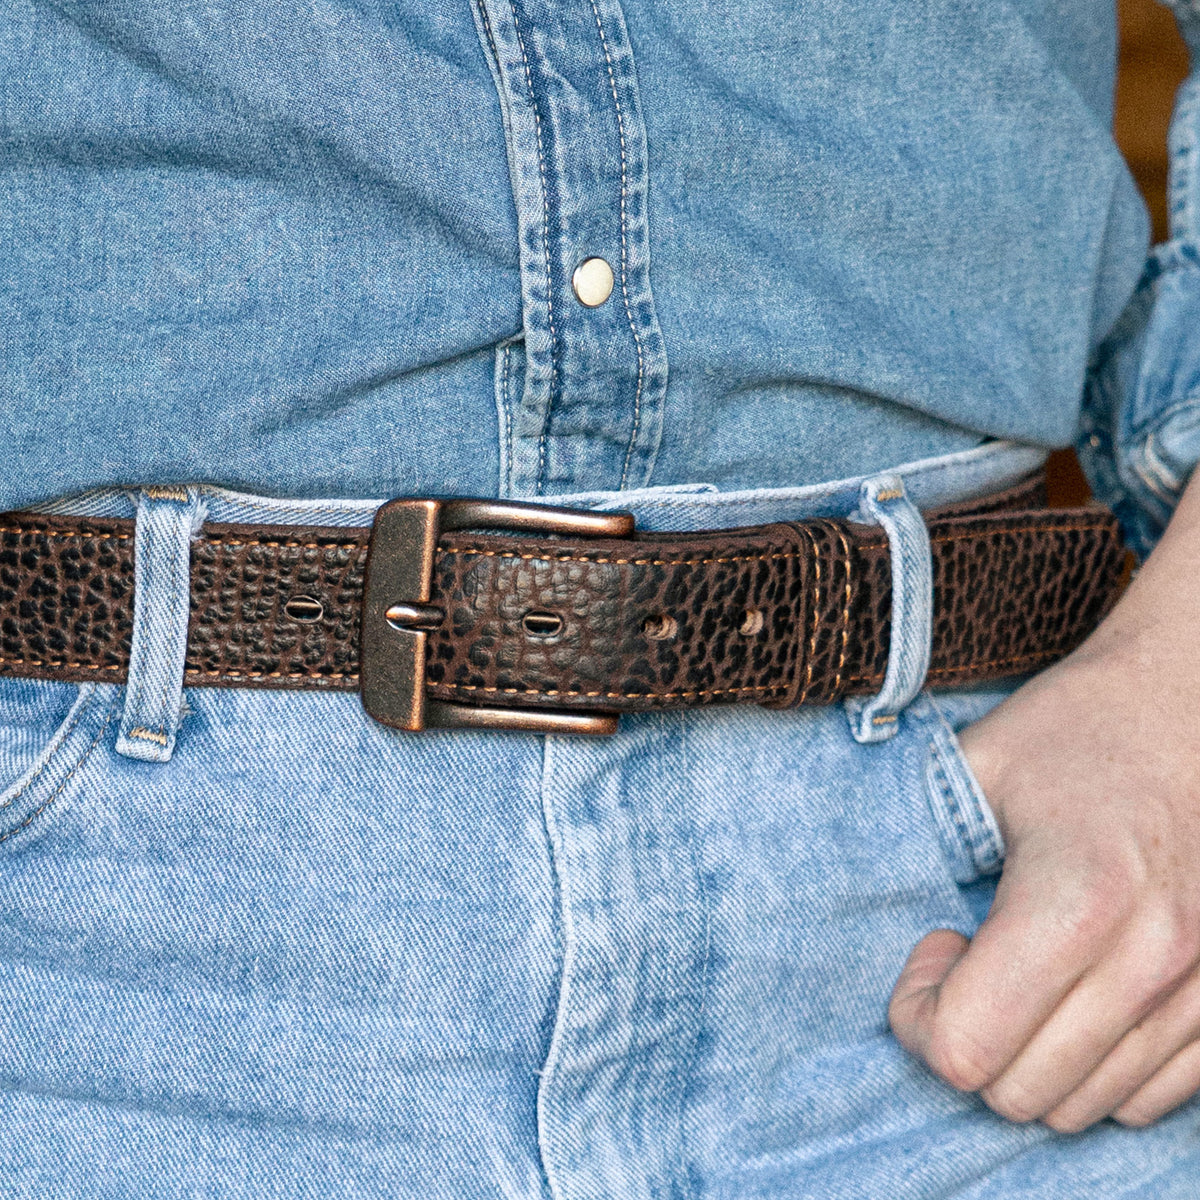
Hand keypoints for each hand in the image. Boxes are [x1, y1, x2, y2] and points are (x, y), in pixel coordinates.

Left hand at [889, 472, 1199, 1132]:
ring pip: (1082, 1108)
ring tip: (1019, 970)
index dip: (919, 1013)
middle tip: (967, 958)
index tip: (934, 943)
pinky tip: (1071, 992)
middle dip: (966, 1040)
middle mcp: (1153, 956)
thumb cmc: (1076, 727)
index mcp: (1080, 896)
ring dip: (1026, 1058)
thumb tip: (840, 900)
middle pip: (1021, 1094)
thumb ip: (909, 837)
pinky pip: (1146, 1099)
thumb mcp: (975, 762)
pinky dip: (1089, 1069)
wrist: (1190, 702)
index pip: (969, 1048)